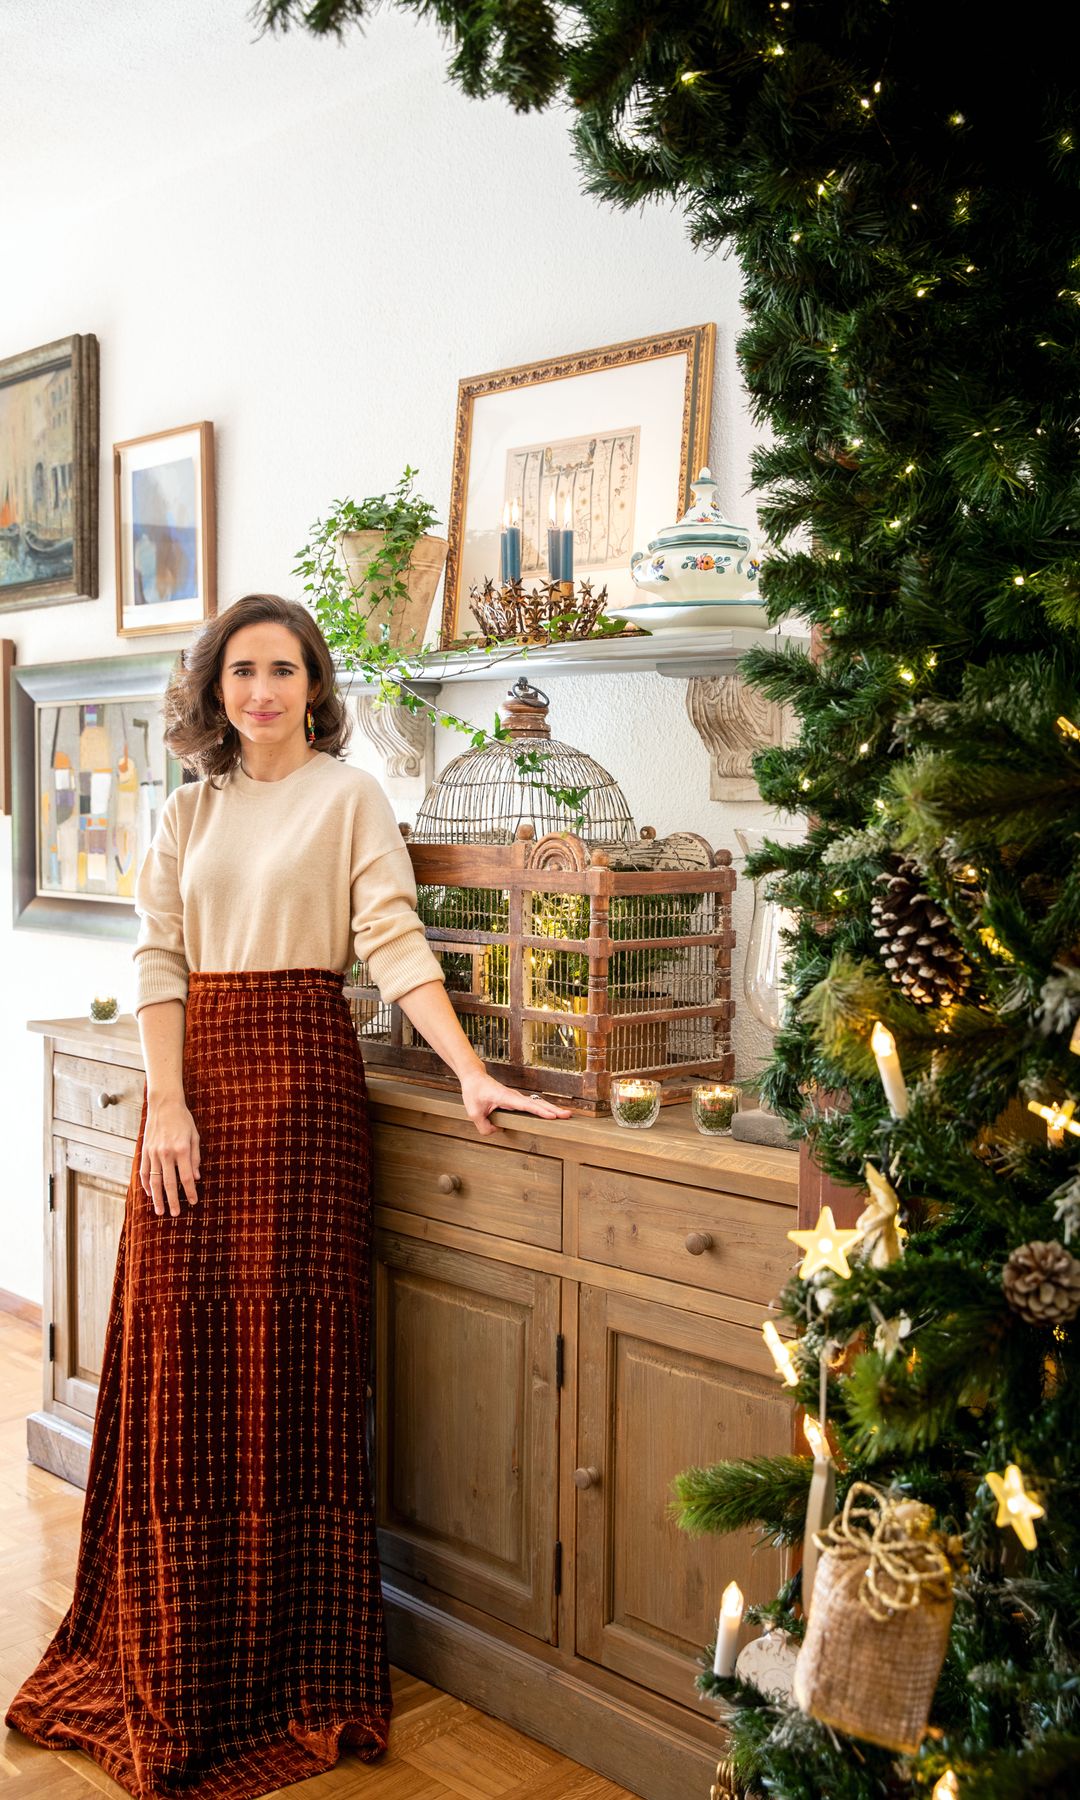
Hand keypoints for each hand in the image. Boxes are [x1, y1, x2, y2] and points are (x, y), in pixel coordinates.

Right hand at [141, 1096, 200, 1215]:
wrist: (164, 1104)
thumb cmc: (183, 1120)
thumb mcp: (195, 1136)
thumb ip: (195, 1158)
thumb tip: (196, 1178)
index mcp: (181, 1149)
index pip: (186, 1177)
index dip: (189, 1192)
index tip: (193, 1202)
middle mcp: (166, 1153)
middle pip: (169, 1183)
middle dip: (173, 1200)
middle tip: (175, 1214)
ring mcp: (153, 1153)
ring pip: (154, 1181)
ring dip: (157, 1198)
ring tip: (160, 1211)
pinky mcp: (145, 1151)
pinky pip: (144, 1172)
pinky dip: (146, 1184)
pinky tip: (149, 1193)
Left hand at [459, 1069, 573, 1136]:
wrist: (475, 1078)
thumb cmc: (474, 1092)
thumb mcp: (473, 1112)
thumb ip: (484, 1126)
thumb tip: (497, 1131)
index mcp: (506, 1097)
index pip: (526, 1106)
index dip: (540, 1111)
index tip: (552, 1116)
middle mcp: (515, 1096)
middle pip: (537, 1103)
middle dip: (553, 1110)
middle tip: (568, 1116)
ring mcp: (517, 1098)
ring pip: (538, 1103)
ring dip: (552, 1109)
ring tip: (566, 1115)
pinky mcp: (516, 1100)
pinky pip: (533, 1105)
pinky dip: (544, 1109)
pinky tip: (552, 1114)